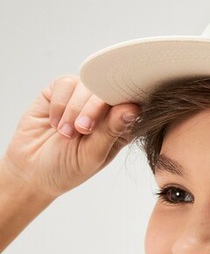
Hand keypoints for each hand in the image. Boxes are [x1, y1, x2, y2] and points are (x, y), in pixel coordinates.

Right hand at [1, 76, 139, 198]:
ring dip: (74, 109)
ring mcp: (82, 98)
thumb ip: (112, 131)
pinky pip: (65, 84)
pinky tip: (55, 124)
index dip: (125, 102)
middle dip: (94, 109)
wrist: (31, 169)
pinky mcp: (60, 91)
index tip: (113, 114)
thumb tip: (133, 109)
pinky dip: (59, 105)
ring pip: (86, 84)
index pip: (131, 103)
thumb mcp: (93, 155)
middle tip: (82, 129)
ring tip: (66, 133)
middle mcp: (103, 109)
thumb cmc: (68, 167)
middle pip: (108, 90)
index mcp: (120, 127)